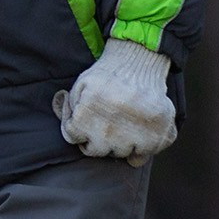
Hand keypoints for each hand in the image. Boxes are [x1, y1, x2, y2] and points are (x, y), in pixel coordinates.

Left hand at [55, 37, 173, 162]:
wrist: (139, 63)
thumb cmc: (107, 77)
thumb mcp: (80, 87)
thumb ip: (67, 106)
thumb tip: (60, 105)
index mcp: (86, 116)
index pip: (74, 138)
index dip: (79, 129)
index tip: (87, 119)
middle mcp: (109, 130)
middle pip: (98, 150)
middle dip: (98, 139)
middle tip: (107, 122)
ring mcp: (134, 135)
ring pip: (121, 154)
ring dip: (120, 142)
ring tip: (124, 122)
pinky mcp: (158, 136)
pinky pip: (143, 155)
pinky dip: (142, 148)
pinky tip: (139, 130)